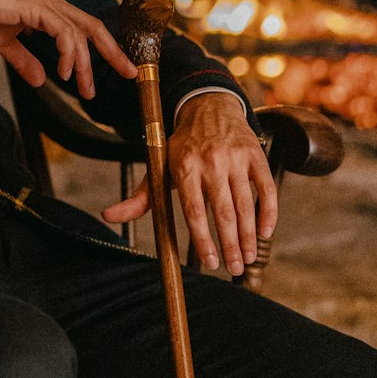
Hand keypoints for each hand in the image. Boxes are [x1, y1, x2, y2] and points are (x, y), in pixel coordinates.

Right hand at [0, 0, 136, 97]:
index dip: (103, 48)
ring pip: (79, 34)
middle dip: (113, 52)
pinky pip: (63, 32)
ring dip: (84, 64)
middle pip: (93, 27)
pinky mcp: (36, 7)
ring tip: (83, 88)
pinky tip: (64, 71)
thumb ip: (24, 60)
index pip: (84, 28)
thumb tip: (41, 80)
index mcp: (47, 8)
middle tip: (129, 74)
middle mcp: (52, 3)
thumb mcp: (5, 42)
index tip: (116, 68)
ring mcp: (46, 3)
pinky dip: (68, 53)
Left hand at [102, 93, 276, 275]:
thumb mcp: (159, 167)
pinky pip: (267, 189)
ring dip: (249, 236)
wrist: (209, 108)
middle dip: (230, 245)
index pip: (194, 211)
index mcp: (184, 167)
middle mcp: (210, 162)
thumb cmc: (182, 148)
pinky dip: (269, 213)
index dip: (203, 240)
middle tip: (234, 269)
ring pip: (245, 204)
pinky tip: (265, 233)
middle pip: (222, 212)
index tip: (210, 263)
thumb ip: (140, 197)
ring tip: (247, 258)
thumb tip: (108, 216)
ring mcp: (235, 158)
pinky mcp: (255, 155)